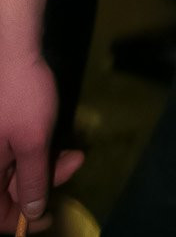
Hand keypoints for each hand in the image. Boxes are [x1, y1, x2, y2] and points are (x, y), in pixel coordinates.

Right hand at [0, 50, 81, 231]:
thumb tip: (32, 213)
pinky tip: (58, 138)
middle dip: (45, 182)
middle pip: (10, 193)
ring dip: (46, 165)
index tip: (52, 213)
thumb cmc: (22, 96)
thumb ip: (33, 180)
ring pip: (16, 172)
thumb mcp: (33, 142)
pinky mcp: (0, 130)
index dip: (24, 221)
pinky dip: (37, 151)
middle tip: (74, 162)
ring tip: (73, 151)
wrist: (12, 50)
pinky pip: (15, 153)